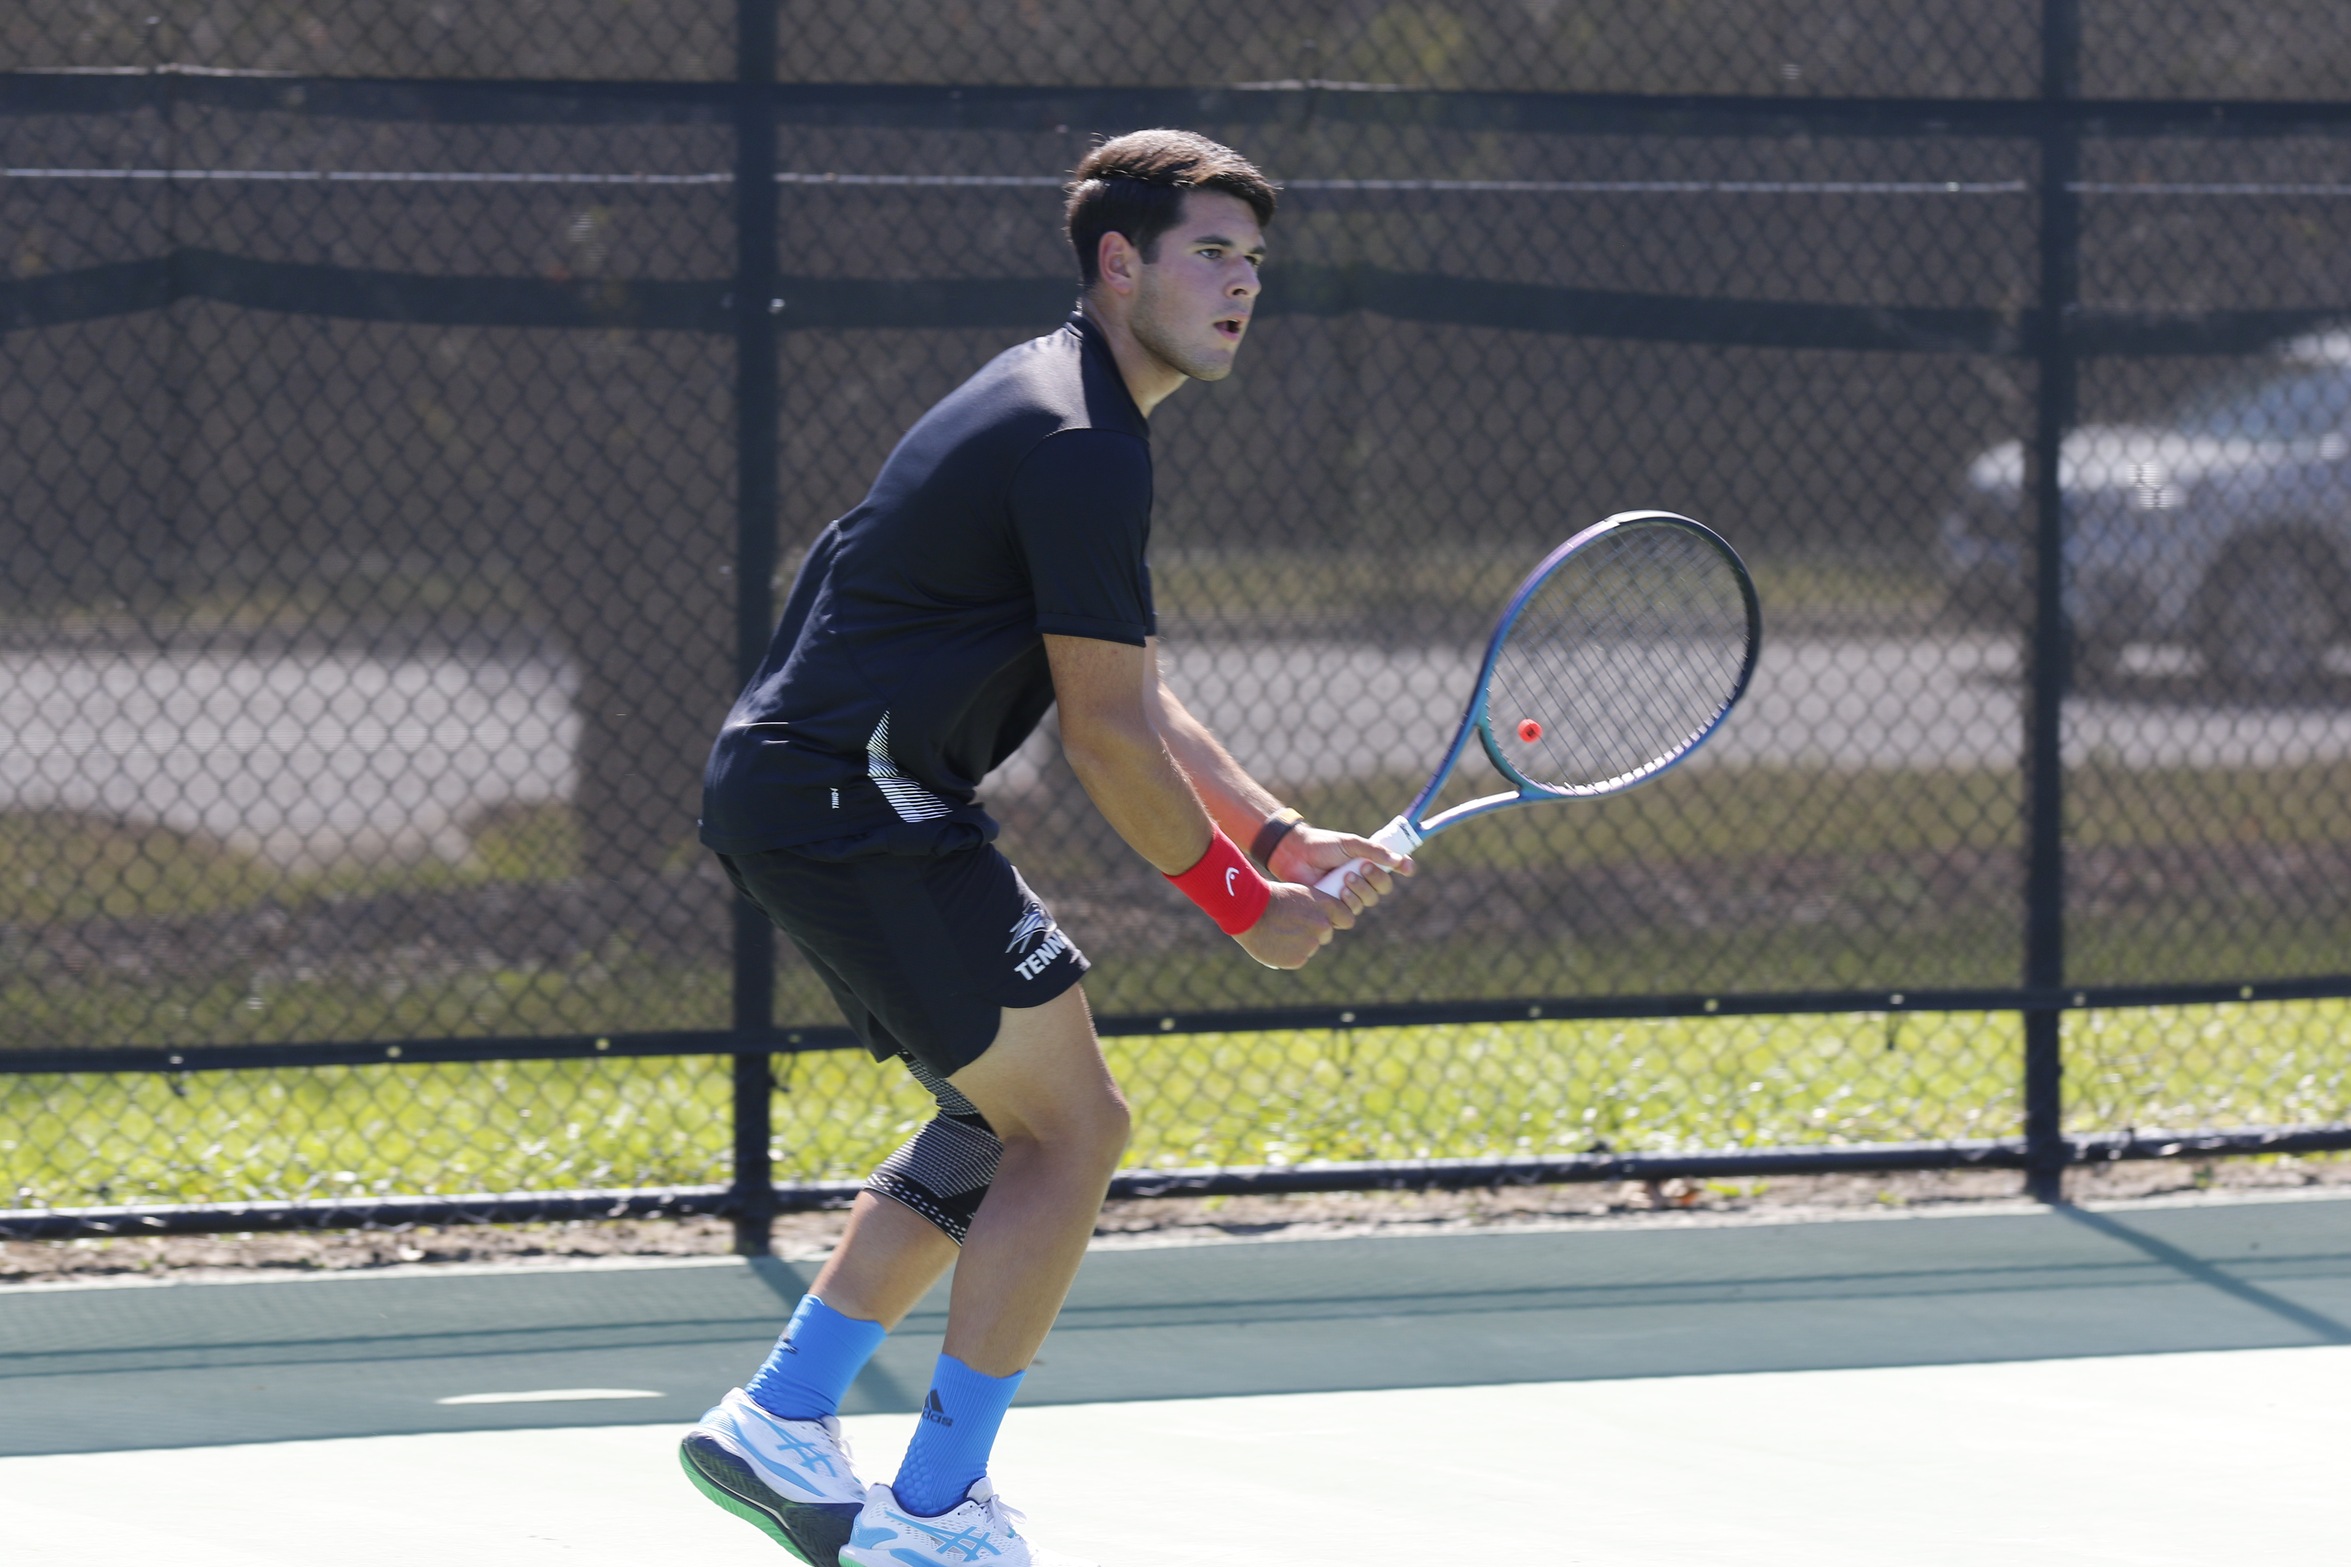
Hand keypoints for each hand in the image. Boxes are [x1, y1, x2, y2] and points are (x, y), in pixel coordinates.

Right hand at [1233, 881, 1340, 969]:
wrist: (1248, 909)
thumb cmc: (1271, 897)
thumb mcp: (1299, 894)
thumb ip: (1315, 909)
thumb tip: (1324, 921)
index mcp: (1326, 906)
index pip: (1347, 919)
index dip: (1336, 921)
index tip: (1326, 921)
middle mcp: (1323, 926)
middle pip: (1326, 935)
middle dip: (1313, 933)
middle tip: (1292, 925)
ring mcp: (1311, 944)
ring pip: (1310, 947)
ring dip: (1298, 944)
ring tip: (1278, 932)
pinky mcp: (1298, 959)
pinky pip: (1297, 958)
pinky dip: (1287, 954)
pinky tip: (1274, 943)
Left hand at [1270, 825, 1415, 914]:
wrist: (1294, 854)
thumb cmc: (1322, 845)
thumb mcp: (1350, 843)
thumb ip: (1374, 851)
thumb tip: (1400, 860)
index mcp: (1367, 864)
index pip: (1391, 871)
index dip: (1403, 869)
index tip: (1407, 868)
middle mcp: (1360, 881)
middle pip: (1382, 890)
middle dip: (1375, 879)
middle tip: (1361, 867)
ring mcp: (1347, 896)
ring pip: (1367, 902)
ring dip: (1360, 890)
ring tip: (1345, 878)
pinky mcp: (1333, 909)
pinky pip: (1350, 915)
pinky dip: (1348, 903)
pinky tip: (1339, 892)